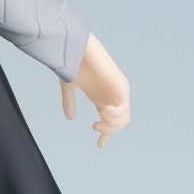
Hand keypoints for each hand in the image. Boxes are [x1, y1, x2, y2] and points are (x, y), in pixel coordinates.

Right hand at [60, 32, 131, 147]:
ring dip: (111, 125)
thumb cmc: (73, 63)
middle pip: (119, 123)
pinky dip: (115, 115)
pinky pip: (124, 109)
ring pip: (124, 119)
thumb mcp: (69, 87)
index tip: (99, 146)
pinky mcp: (121, 86)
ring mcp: (117, 91)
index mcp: (101, 98)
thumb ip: (69, 103)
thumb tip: (71, 119)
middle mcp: (111, 96)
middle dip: (108, 131)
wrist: (77, 48)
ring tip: (98, 119)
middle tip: (94, 127)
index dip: (106, 135)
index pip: (109, 122)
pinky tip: (103, 110)